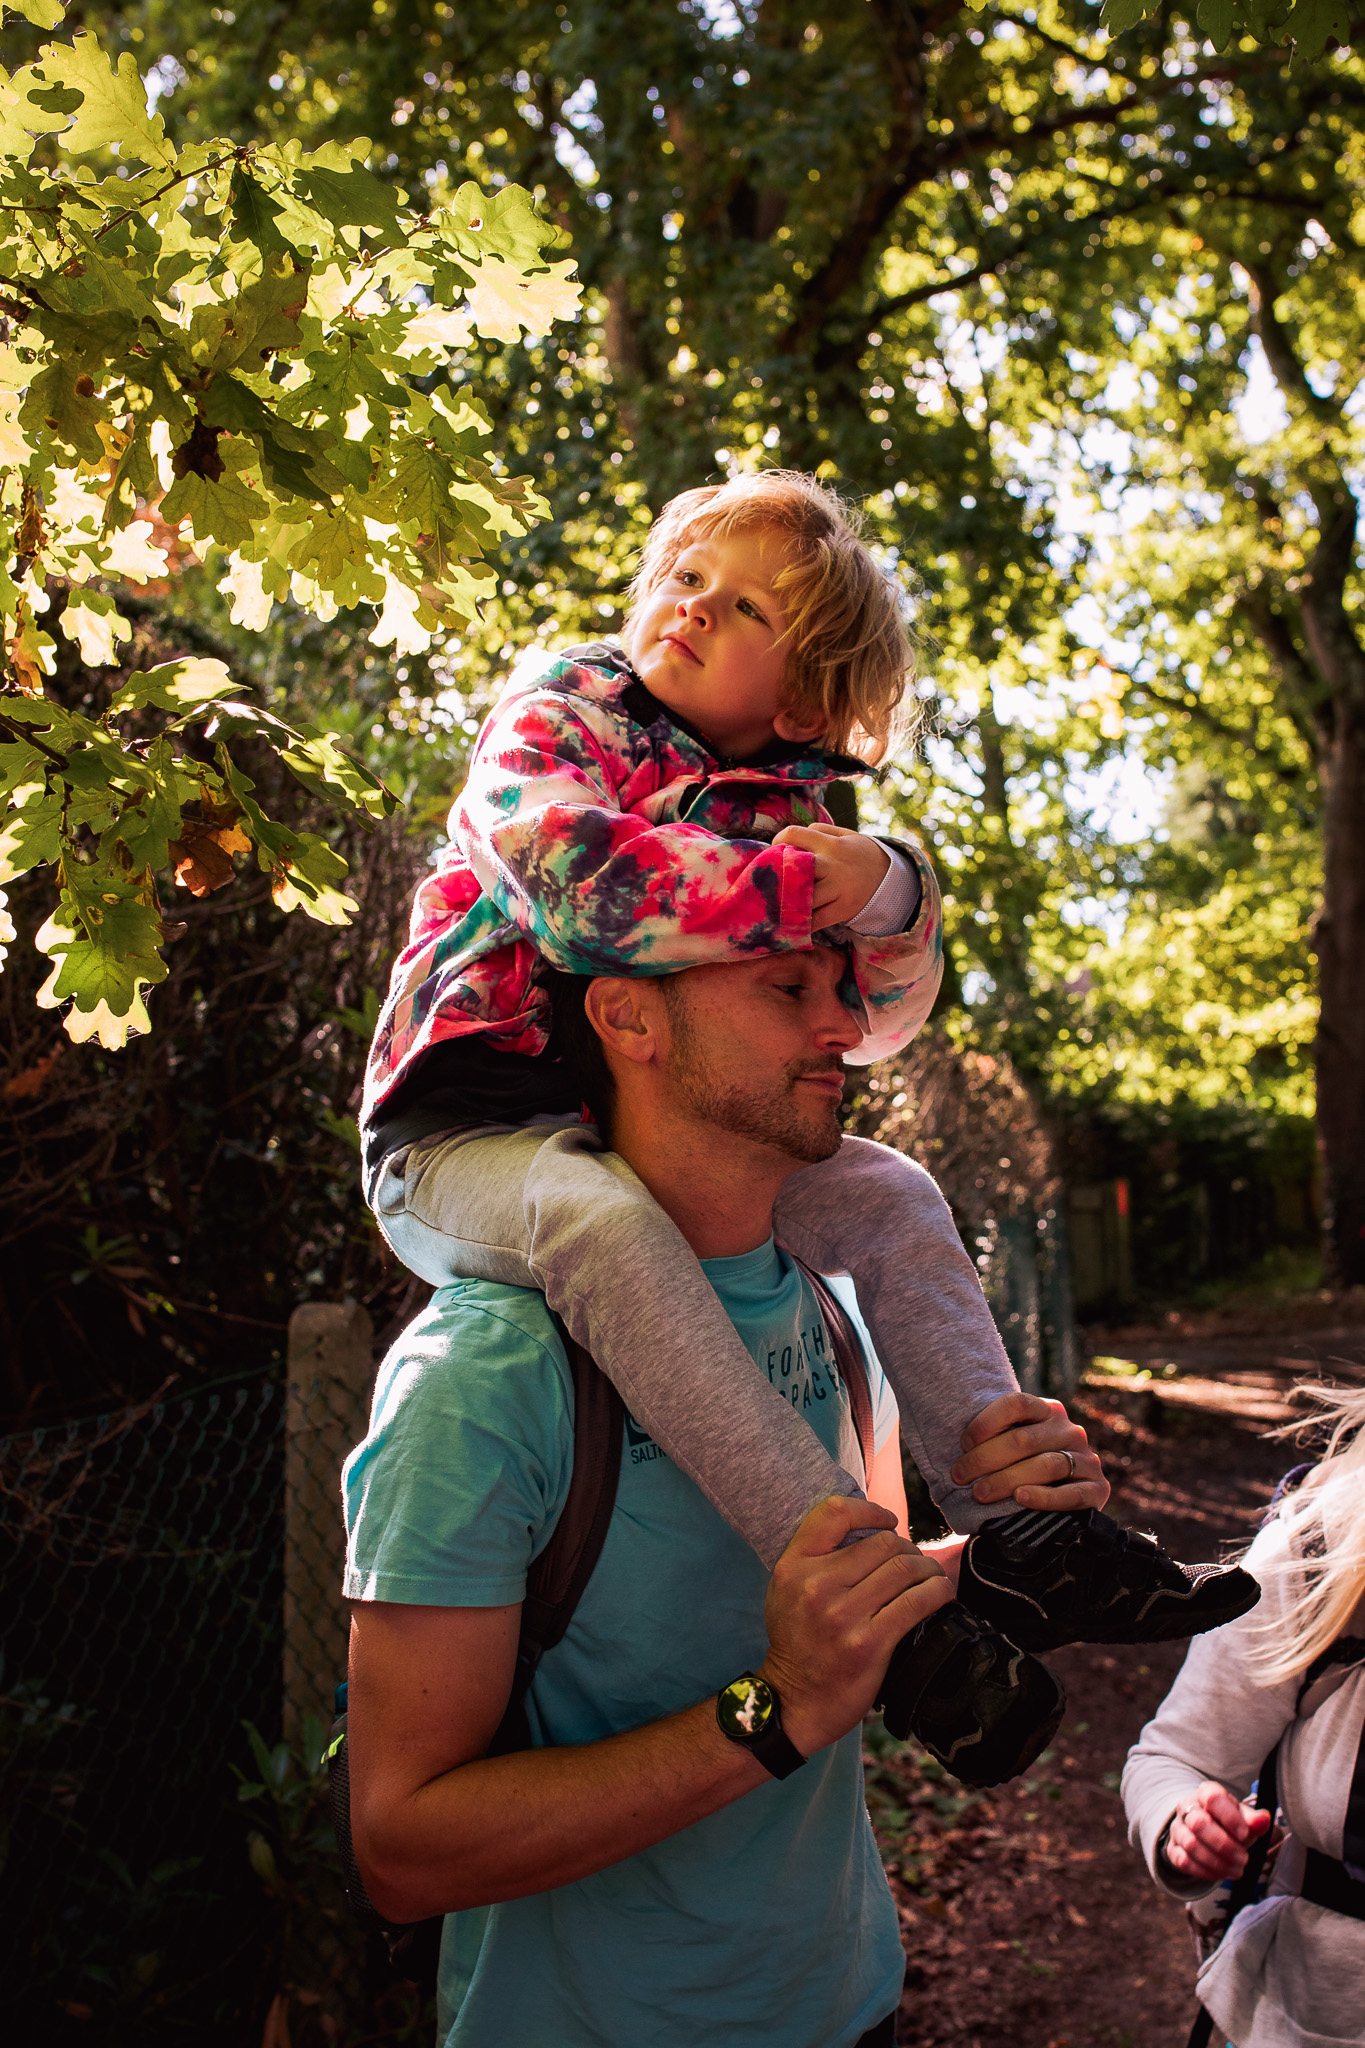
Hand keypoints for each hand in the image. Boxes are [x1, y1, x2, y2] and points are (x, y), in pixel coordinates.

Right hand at [758, 1496, 952, 1756]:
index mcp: (795, 1566)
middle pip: (882, 1543)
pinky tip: (941, 1593)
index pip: (835, 1513)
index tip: (888, 1521)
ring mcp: (844, 1615)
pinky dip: (937, 1592)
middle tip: (914, 1561)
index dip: (870, 1510)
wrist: (794, 1702)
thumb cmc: (797, 1642)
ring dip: (927, 1568)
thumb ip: (817, 1557)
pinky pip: (917, 1602)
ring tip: (930, 1576)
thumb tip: (870, 1532)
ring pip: (905, 1569)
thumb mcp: (787, 1589)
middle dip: (907, 1548)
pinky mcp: (870, 1643)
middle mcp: (817, 1585)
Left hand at [773, 822, 889, 930]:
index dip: (778, 841)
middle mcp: (833, 865)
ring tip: (775, 904)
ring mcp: (838, 889)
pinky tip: (791, 922)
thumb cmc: (858, 855)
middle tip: (770, 882)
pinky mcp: (842, 909)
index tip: (774, 851)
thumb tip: (788, 839)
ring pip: (803, 898)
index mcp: (831, 844)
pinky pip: (816, 920)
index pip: (794, 835)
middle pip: (795, 868)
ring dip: (786, 902)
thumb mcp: (845, 835)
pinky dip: (801, 923)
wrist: (890, 878)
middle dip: (778, 876)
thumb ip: (819, 832)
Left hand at [951, 1392, 1108, 1511]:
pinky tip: (1021, 1498)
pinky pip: (1072, 1493)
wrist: (1059, 1510)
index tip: (963, 1443)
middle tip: (959, 1476)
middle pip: (1024, 1439)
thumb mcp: (1011, 1449)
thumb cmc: (1022, 1472)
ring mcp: (1087, 1459)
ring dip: (1007, 1480)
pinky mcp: (1099, 1489)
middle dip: (985, 1459)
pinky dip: (1045, 1497)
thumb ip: (994, 1439)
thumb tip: (944, 1438)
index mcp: (1048, 1410)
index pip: (1017, 1404)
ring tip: (980, 1493)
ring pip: (1045, 1465)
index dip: (987, 1421)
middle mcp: (1069, 1430)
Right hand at [1163, 1782, 1272, 1883]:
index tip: (1245, 1835)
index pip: (1213, 1798)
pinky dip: (1205, 1871)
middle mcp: (1187, 1807)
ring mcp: (1177, 1828)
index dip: (1230, 1818)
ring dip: (1217, 1862)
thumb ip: (1254, 1819)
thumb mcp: (1242, 1817)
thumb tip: (1264, 1819)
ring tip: (1237, 1870)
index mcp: (1205, 1793)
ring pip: (1191, 1844)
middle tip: (1243, 1859)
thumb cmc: (1228, 1822)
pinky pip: (1184, 1861)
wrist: (1206, 1831)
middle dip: (1224, 1845)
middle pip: (1198, 1823)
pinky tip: (1221, 1873)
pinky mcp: (1172, 1849)